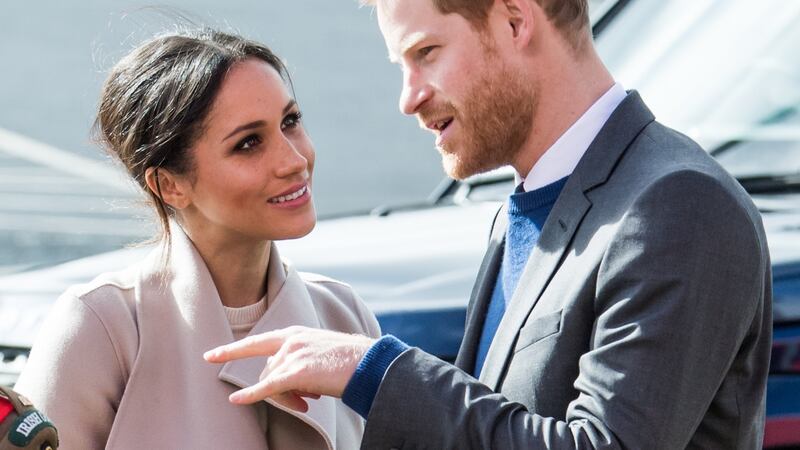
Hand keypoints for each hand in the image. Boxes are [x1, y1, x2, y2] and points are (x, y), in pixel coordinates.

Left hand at [204, 326, 374, 410]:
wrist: (369, 363)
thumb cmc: (349, 362)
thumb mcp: (319, 355)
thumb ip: (298, 362)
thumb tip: (289, 387)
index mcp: (295, 333)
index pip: (257, 341)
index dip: (232, 350)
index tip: (211, 355)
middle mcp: (291, 340)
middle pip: (267, 370)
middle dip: (279, 390)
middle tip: (304, 402)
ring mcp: (293, 354)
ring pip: (272, 383)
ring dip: (287, 398)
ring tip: (310, 402)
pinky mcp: (298, 372)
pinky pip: (268, 387)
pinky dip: (251, 395)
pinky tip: (237, 400)